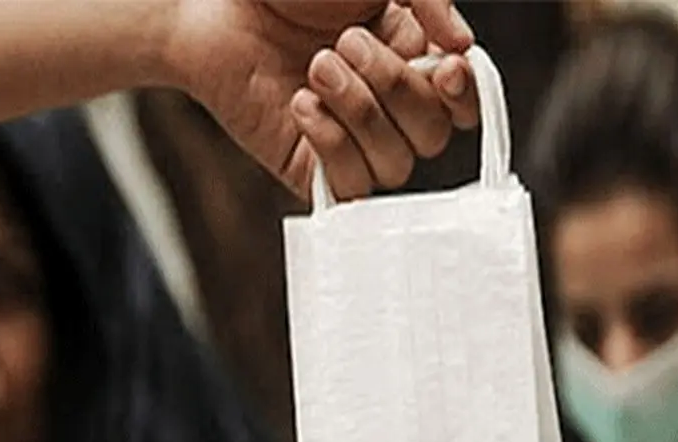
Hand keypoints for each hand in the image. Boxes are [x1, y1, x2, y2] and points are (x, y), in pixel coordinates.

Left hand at [169, 0, 479, 200]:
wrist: (215, 9)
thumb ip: (428, 0)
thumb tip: (462, 48)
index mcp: (410, 61)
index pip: (461, 103)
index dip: (461, 94)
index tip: (442, 66)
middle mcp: (386, 108)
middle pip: (432, 135)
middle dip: (393, 88)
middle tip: (341, 43)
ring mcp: (350, 143)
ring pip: (395, 164)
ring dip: (359, 112)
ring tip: (314, 68)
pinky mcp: (311, 169)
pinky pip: (351, 187)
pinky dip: (332, 145)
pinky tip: (302, 105)